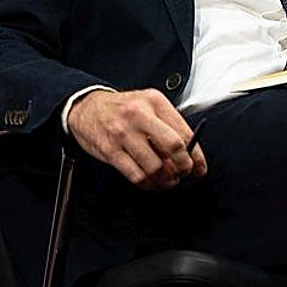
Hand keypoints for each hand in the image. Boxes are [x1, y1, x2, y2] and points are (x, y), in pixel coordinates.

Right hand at [66, 88, 207, 188]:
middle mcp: (140, 116)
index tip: (200, 167)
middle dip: (183, 166)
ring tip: (168, 180)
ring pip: (155, 166)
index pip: (184, 133)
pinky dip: (148, 184)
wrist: (86, 107)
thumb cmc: (123, 109)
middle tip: (184, 174)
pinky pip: (136, 175)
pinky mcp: (110, 150)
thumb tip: (191, 154)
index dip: (196, 155)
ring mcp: (123, 133)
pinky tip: (151, 182)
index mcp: (155, 102)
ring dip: (166, 179)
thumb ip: (170, 125)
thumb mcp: (149, 105)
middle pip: (173, 147)